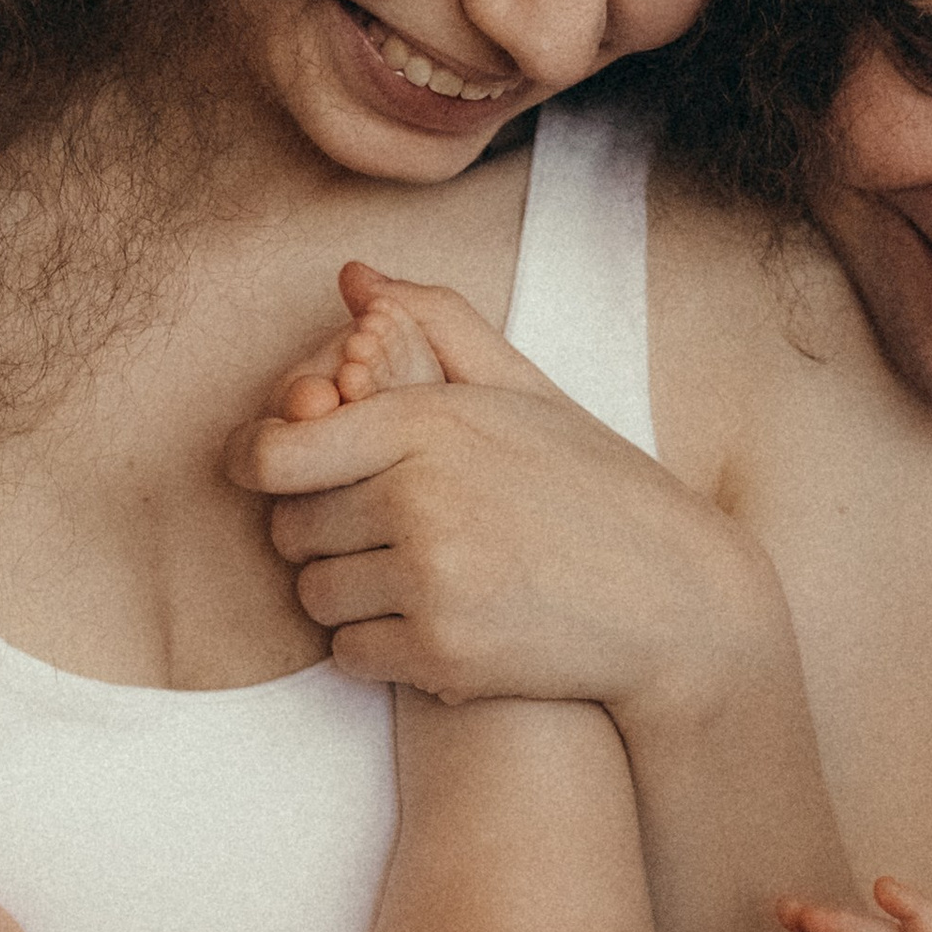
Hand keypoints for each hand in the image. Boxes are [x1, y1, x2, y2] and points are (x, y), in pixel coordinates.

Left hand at [224, 274, 772, 724]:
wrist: (676, 601)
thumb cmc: (597, 487)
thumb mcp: (526, 392)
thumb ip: (435, 324)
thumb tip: (352, 277)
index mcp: (432, 424)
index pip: (278, 452)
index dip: (256, 463)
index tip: (266, 472)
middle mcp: (422, 500)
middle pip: (290, 529)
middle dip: (319, 532)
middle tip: (374, 533)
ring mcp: (432, 581)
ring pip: (314, 595)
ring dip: (346, 593)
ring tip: (408, 579)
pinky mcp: (443, 654)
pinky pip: (348, 654)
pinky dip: (376, 646)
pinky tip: (429, 624)